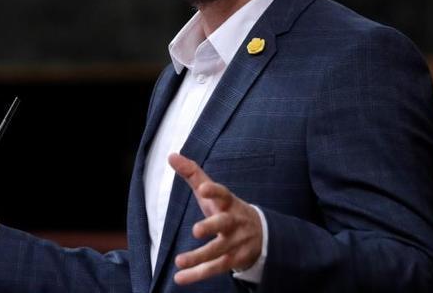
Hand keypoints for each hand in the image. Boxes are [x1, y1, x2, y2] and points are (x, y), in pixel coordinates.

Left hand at [168, 153, 262, 284]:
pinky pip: (215, 268)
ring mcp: (236, 242)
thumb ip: (192, 173)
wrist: (260, 234)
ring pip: (218, 251)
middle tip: (196, 230)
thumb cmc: (227, 208)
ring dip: (199, 257)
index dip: (214, 191)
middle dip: (211, 226)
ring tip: (179, 261)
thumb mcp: (212, 191)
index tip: (203, 188)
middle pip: (224, 223)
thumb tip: (171, 155)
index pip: (223, 194)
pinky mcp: (235, 260)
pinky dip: (197, 274)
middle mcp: (234, 222)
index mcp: (228, 203)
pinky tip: (180, 278)